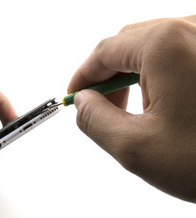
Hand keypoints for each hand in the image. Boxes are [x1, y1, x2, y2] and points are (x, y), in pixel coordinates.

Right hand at [68, 15, 195, 201]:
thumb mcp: (135, 147)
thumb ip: (94, 120)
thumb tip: (82, 103)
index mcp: (166, 45)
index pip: (103, 51)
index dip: (82, 76)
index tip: (74, 96)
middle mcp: (192, 30)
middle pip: (128, 45)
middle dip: (107, 76)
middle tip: (100, 107)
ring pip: (152, 47)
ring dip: (133, 74)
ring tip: (133, 109)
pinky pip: (177, 52)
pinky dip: (158, 73)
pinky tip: (163, 100)